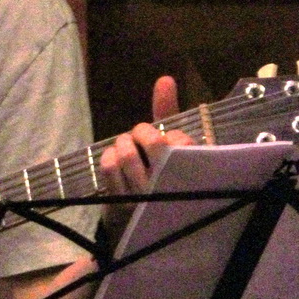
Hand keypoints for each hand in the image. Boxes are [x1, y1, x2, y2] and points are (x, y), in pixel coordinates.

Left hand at [99, 75, 192, 228]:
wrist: (149, 220)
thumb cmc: (163, 171)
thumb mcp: (171, 143)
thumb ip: (167, 110)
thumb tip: (165, 78)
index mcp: (190, 172)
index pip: (182, 143)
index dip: (171, 135)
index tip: (168, 141)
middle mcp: (170, 187)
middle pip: (152, 145)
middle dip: (142, 132)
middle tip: (141, 137)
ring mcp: (145, 198)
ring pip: (127, 155)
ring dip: (123, 143)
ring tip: (126, 147)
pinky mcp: (122, 206)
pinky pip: (108, 169)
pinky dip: (108, 157)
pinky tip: (114, 160)